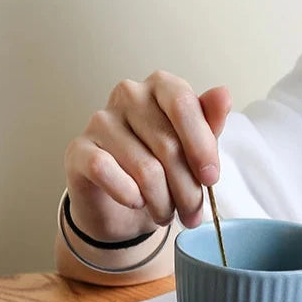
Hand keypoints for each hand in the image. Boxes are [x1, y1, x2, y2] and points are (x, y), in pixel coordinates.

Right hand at [64, 72, 231, 241]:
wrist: (119, 207)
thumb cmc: (159, 173)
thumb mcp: (191, 152)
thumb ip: (208, 125)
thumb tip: (223, 95)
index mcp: (160, 86)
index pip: (183, 104)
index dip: (201, 146)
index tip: (211, 180)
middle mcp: (128, 95)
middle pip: (167, 144)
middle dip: (186, 189)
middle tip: (192, 214)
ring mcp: (100, 120)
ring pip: (144, 168)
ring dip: (161, 202)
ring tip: (165, 214)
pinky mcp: (78, 150)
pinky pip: (107, 172)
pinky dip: (128, 195)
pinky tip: (136, 203)